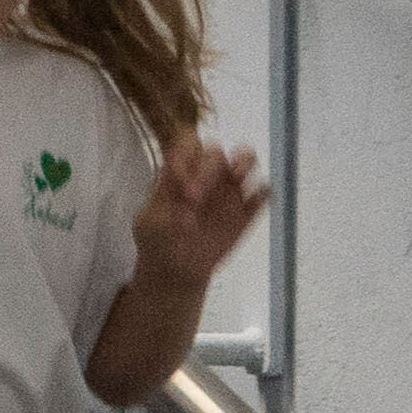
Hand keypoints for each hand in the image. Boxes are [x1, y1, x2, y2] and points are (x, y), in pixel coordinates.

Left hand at [133, 140, 272, 290]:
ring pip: (246, 158)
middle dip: (206, 170)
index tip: (179, 183)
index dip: (186, 155)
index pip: (188, 142)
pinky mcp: (246, 212)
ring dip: (245, 162)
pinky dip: (263, 192)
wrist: (175, 270)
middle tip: (193, 200)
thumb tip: (184, 208)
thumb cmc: (157, 241)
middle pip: (215, 152)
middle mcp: (206, 174)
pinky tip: (254, 203)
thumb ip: (162, 211)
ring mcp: (229, 190)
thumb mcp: (148, 226)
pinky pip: (262, 193)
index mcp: (179, 170)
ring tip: (238, 176)